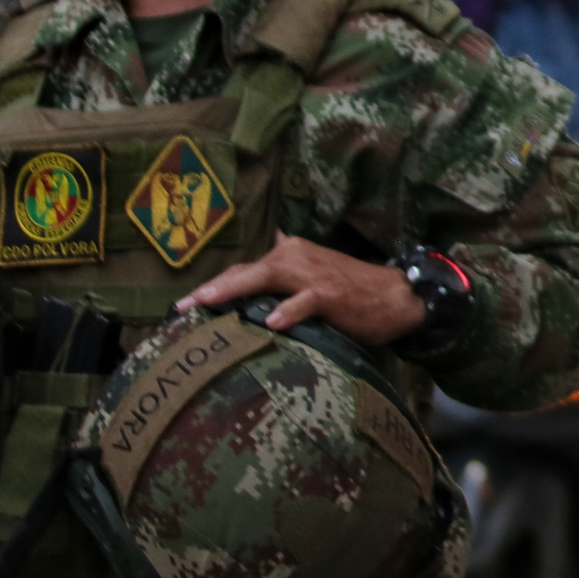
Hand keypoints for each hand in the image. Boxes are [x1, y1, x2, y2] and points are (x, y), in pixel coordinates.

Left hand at [179, 236, 427, 343]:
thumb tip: (262, 261)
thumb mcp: (313, 276)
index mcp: (288, 254)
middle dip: (211, 289)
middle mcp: (295, 258)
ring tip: (207, 303)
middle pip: (245, 272)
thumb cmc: (352, 290)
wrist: (398, 295)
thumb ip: (284, 274)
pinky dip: (290, 310)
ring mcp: (312, 275)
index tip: (183, 305)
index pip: (243, 270)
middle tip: (180, 307)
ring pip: (265, 279)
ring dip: (234, 290)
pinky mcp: (331, 295)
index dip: (214, 286)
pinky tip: (275, 323)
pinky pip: (305, 301)